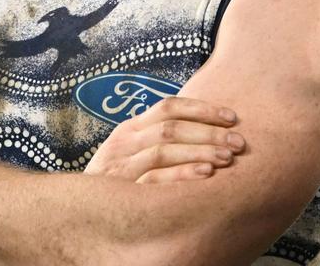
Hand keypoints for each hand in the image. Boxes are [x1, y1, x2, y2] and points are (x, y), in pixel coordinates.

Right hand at [85, 96, 245, 183]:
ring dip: (200, 151)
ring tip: (228, 158)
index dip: (203, 109)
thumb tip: (212, 130)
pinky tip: (206, 175)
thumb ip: (161, 140)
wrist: (79, 213)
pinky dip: (183, 174)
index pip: (168, 107)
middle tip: (239, 142)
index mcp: (130, 128)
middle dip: (210, 133)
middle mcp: (123, 143)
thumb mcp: (134, 153)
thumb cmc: (121, 182)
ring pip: (164, 149)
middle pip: (171, 128)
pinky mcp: (121, 192)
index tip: (232, 117)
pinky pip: (154, 179)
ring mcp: (119, 167)